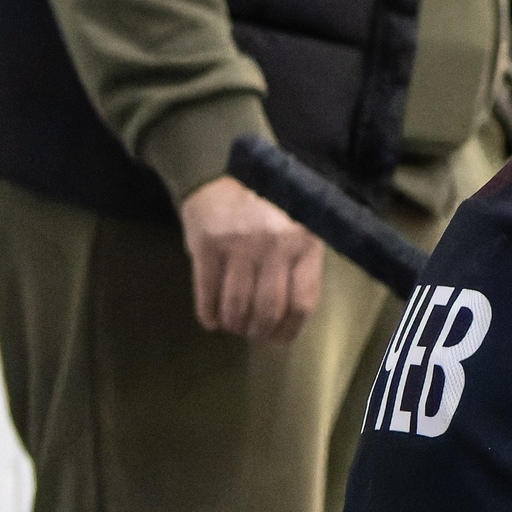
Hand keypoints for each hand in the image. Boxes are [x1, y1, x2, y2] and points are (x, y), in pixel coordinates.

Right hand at [179, 175, 324, 342]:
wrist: (222, 171)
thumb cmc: (267, 204)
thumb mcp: (298, 227)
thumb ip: (299, 265)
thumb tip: (291, 319)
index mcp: (304, 241)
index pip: (303, 301)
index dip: (289, 329)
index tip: (278, 340)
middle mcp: (275, 244)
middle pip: (268, 309)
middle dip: (258, 330)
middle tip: (251, 333)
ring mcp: (240, 244)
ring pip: (237, 305)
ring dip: (234, 324)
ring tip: (233, 326)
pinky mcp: (207, 245)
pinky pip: (207, 293)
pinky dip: (208, 313)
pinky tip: (211, 320)